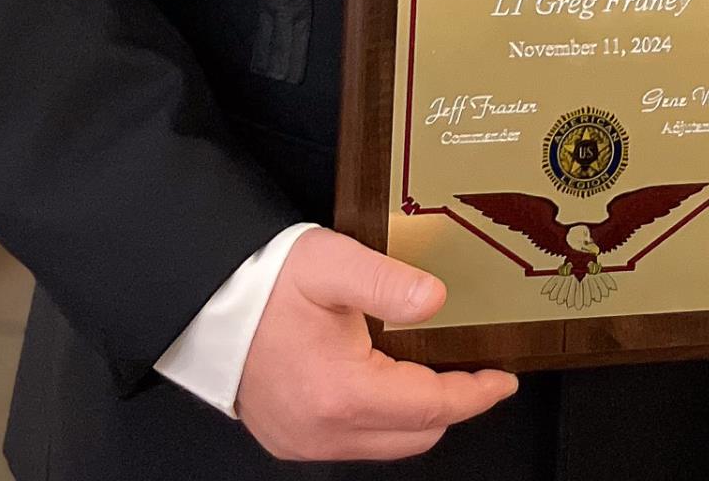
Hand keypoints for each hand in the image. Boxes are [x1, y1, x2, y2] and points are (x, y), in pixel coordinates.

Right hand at [235, 229, 516, 461]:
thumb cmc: (265, 284)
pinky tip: (391, 380)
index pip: (430, 407)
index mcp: (339, 393)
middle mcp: (322, 431)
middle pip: (414, 436)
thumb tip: (435, 300)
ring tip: (436, 369)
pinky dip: (383, 417)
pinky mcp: (291, 440)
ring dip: (418, 414)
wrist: (206, 303)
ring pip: (386, 444)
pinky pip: (355, 442)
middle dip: (452, 405)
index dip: (474, 394)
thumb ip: (388, 283)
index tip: (502, 378)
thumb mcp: (333, 264)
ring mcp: (303, 442)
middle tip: (474, 369)